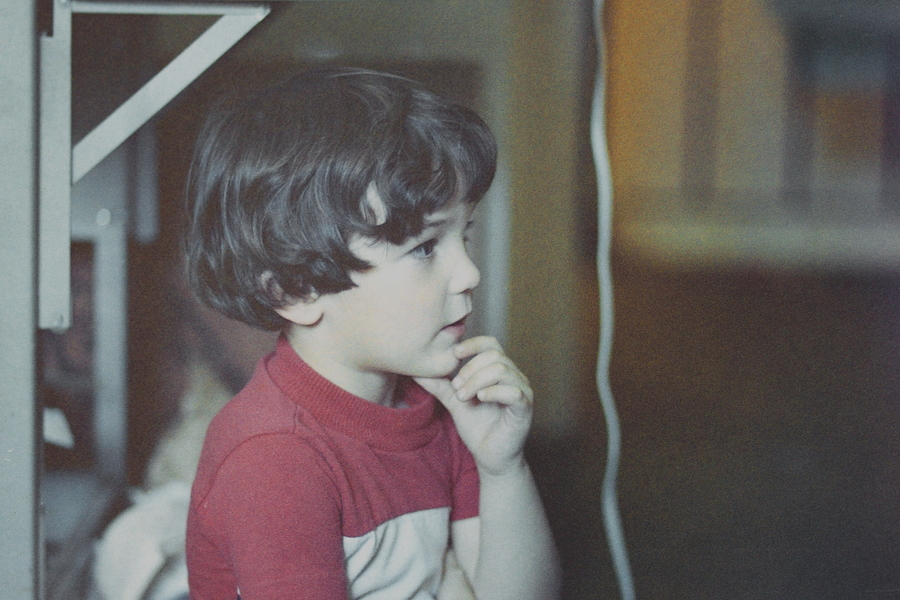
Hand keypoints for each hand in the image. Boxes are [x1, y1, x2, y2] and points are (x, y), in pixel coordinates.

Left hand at [415, 336, 532, 475]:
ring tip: (463, 397)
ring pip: (502, 370)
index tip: (453, 354)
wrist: (490, 456)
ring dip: (477, 380)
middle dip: (469, 369)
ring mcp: (521, 391)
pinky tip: (479, 399)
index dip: (472, 344)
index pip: (491, 344)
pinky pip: (513, 392)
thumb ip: (440, 385)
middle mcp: (514, 377)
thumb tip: (415, 370)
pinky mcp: (524, 408)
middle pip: (494, 355)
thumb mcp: (454, 401)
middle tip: (455, 388)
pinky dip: (493, 392)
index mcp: (499, 371)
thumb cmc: (477, 427)